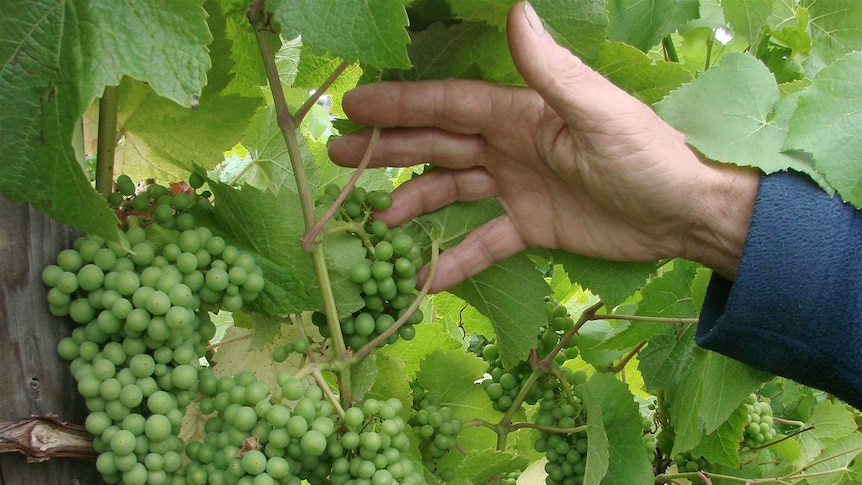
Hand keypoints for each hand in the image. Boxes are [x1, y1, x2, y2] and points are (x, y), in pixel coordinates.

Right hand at [328, 2, 757, 291]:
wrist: (686, 214)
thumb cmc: (647, 157)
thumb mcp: (598, 113)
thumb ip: (549, 71)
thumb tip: (514, 8)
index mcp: (520, 113)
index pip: (448, 105)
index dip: (400, 104)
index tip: (354, 105)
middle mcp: (511, 146)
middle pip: (438, 143)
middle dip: (389, 148)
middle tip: (338, 158)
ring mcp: (518, 187)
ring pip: (452, 190)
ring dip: (415, 201)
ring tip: (379, 218)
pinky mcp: (532, 227)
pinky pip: (484, 242)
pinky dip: (456, 258)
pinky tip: (426, 278)